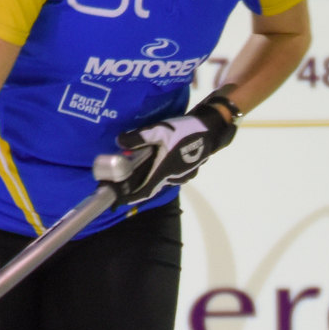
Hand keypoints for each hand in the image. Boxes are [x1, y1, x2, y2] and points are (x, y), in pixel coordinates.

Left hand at [115, 87, 239, 205]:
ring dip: (151, 177)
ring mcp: (181, 175)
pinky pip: (170, 175)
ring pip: (162, 180)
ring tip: (140, 168)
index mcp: (163, 171)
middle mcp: (172, 177)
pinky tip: (157, 162)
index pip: (144, 191)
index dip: (131, 197)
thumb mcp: (160, 130)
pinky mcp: (187, 170)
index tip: (118, 199)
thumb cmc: (184, 132)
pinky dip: (161, 172)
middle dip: (138, 184)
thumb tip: (119, 141)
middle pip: (151, 186)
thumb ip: (139, 137)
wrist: (210, 130)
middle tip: (125, 178)